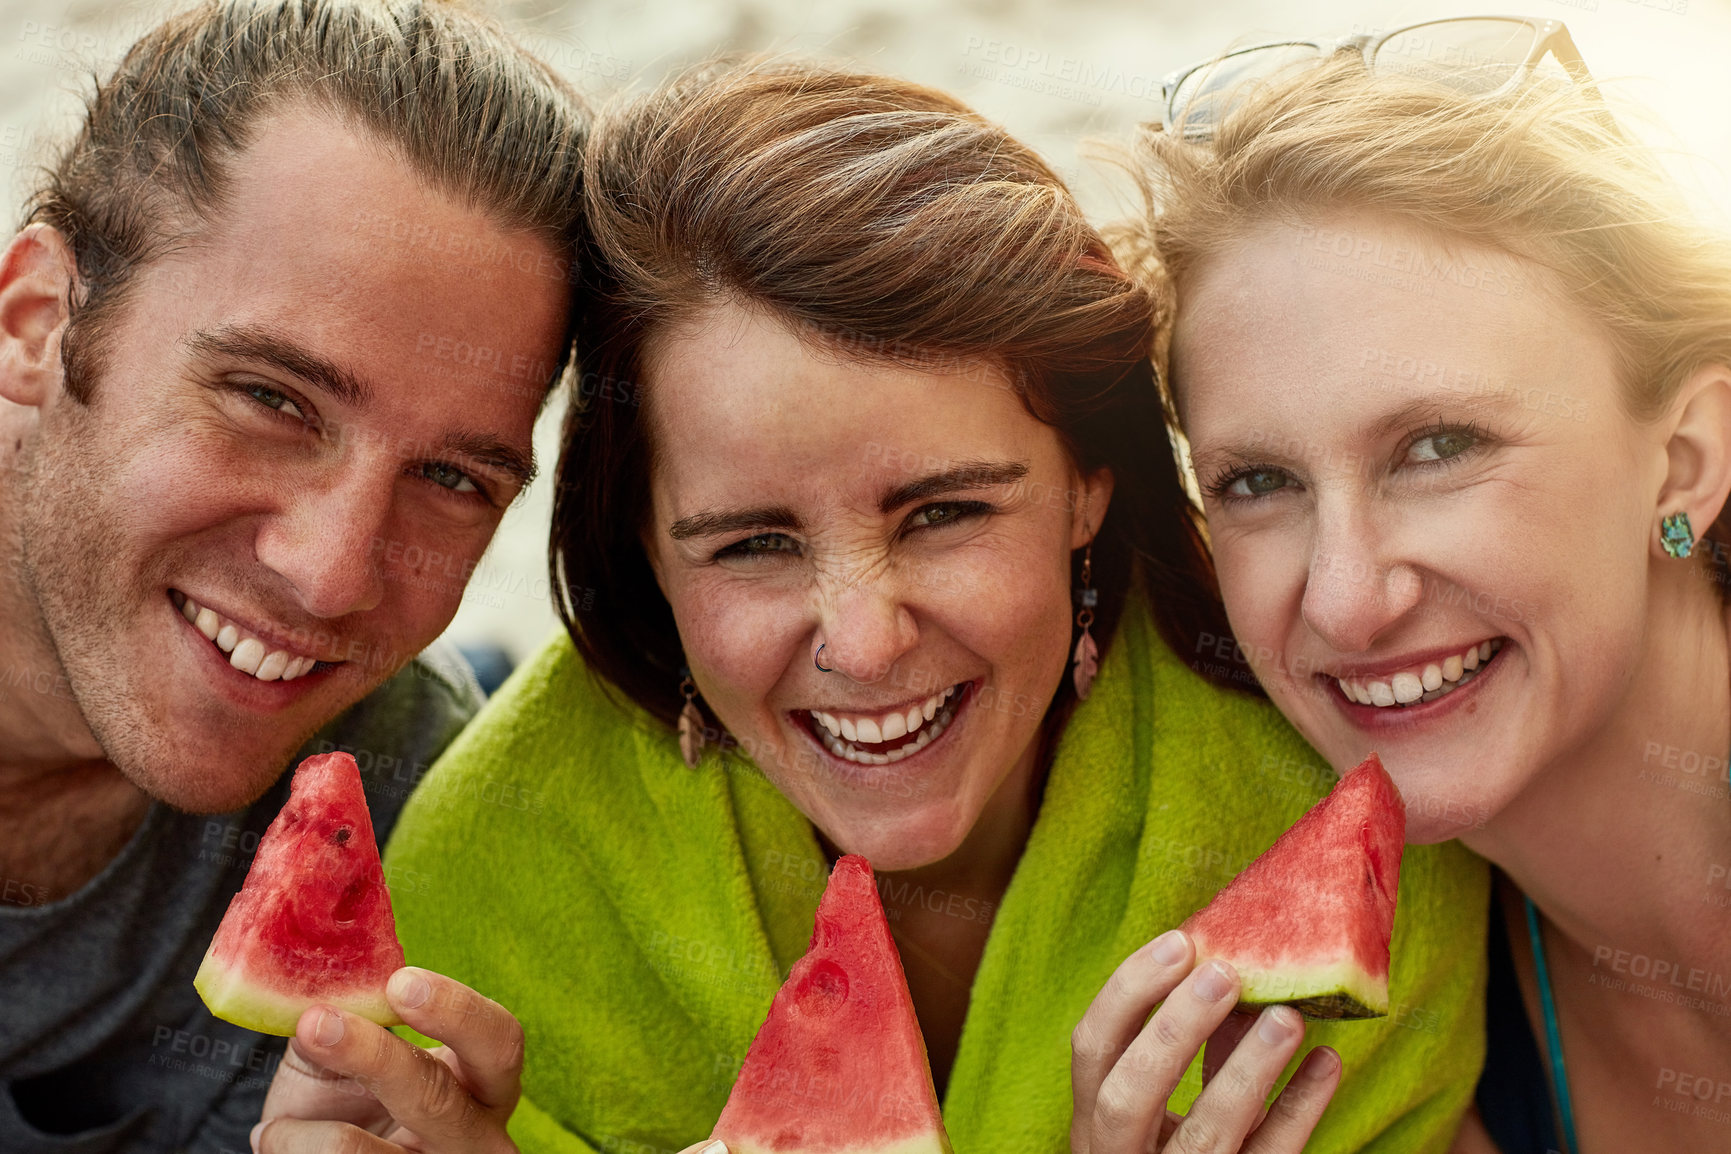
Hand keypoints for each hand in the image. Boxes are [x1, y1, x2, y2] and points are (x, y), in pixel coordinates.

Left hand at [252, 967, 523, 1153]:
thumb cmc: (346, 1100)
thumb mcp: (351, 1050)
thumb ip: (348, 1012)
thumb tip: (325, 972)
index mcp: (482, 1080)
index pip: (499, 1040)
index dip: (457, 1012)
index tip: (399, 981)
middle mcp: (475, 1134)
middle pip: (440, 1098)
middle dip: (379, 1059)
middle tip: (321, 1021)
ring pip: (368, 1153)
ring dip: (310, 1125)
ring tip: (275, 1121)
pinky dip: (293, 1146)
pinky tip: (279, 1139)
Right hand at [1071, 930, 1339, 1153]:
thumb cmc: (1176, 1153)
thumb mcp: (1162, 1110)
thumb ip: (1186, 1049)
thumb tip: (1230, 966)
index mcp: (1095, 1124)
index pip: (1092, 1048)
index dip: (1129, 991)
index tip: (1182, 942)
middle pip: (1128, 1094)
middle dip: (1174, 1030)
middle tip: (1226, 974)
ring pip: (1206, 1135)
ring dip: (1247, 1069)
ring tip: (1289, 1016)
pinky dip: (1300, 1109)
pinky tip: (1327, 1063)